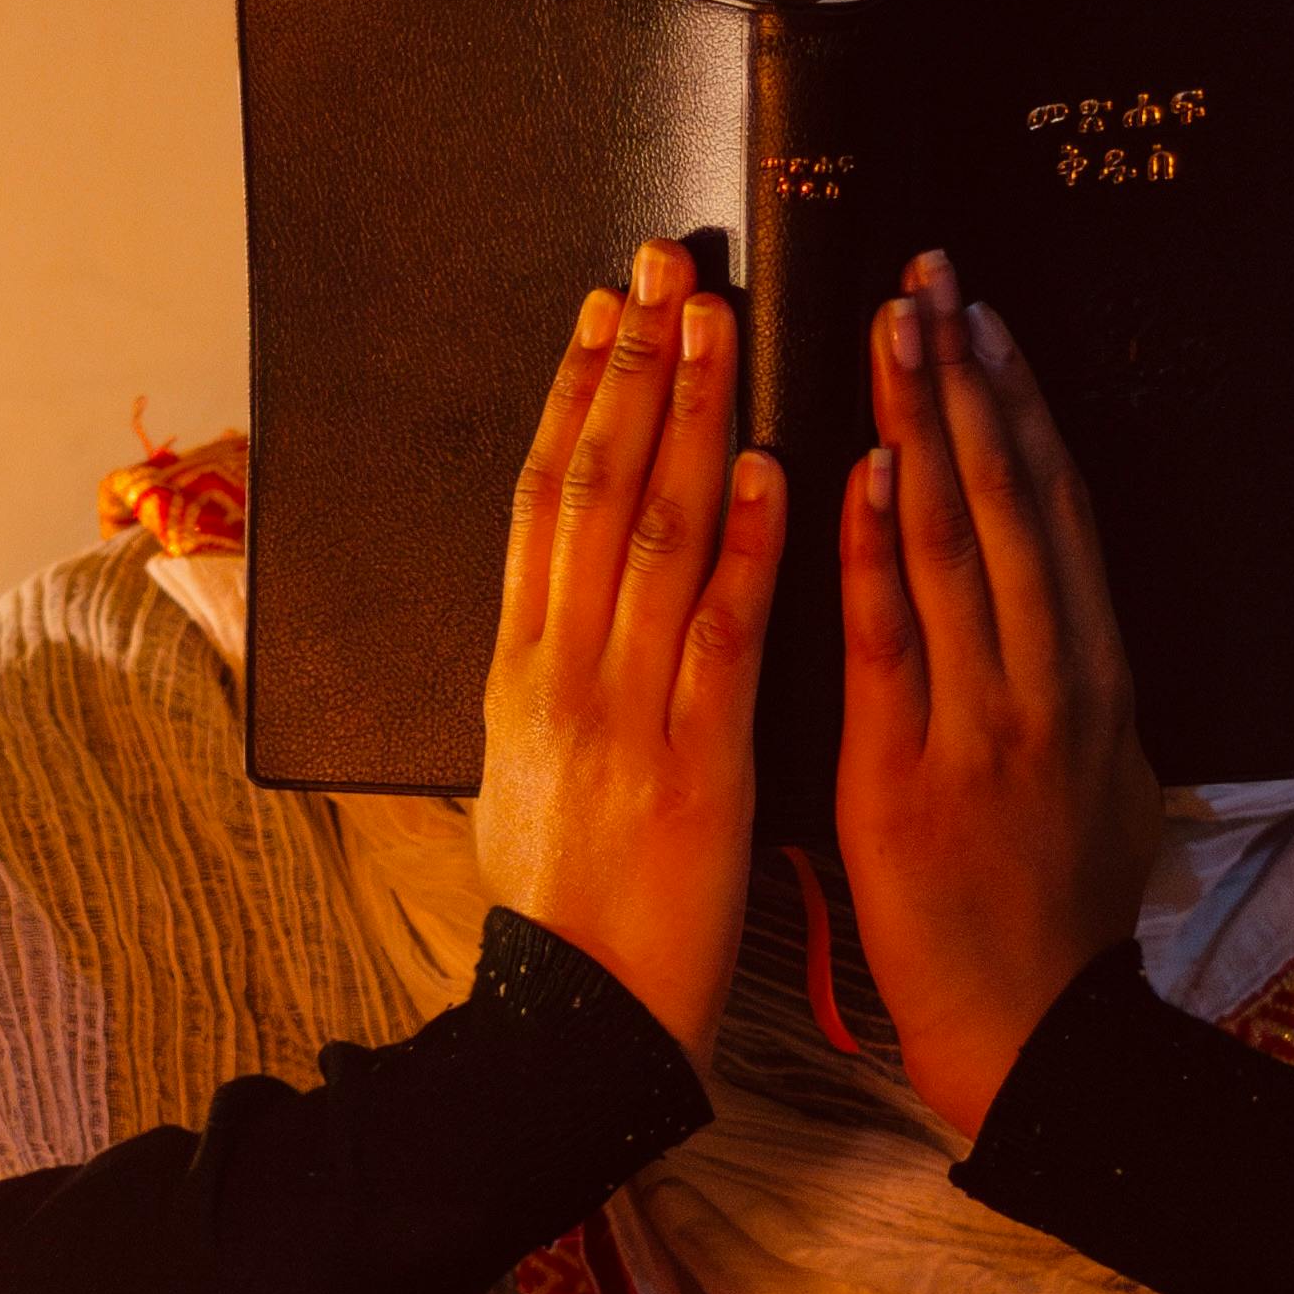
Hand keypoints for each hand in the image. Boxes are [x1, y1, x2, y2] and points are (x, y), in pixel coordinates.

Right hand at [476, 239, 786, 1069]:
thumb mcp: (525, 777)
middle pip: (595, 487)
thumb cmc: (567, 915)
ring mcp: (622, 712)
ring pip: (655, 535)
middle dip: (634, 367)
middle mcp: (560, 670)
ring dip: (693, 419)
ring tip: (723, 325)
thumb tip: (556, 610)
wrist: (571, 1025)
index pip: (545, 498)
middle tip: (669, 267)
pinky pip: (721, 634)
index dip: (577, 394)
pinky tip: (773, 467)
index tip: (605, 309)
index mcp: (520, 669)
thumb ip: (549, 683)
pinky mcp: (693, 763)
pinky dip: (748, 545)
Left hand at [834, 249, 1162, 1137]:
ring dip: (920, 426)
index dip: (1021, 404)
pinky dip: (876, 549)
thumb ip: (1083, 691)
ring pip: (955, 547)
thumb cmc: (1057, 916)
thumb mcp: (1108, 784)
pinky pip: (892, 641)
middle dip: (968, 377)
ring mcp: (986, 725)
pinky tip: (859, 468)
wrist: (1035, 1036)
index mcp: (1095, 676)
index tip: (984, 316)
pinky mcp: (911, 776)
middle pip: (1013, 499)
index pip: (1060, 509)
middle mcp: (1052, 682)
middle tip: (930, 273)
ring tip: (891, 328)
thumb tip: (1074, 613)